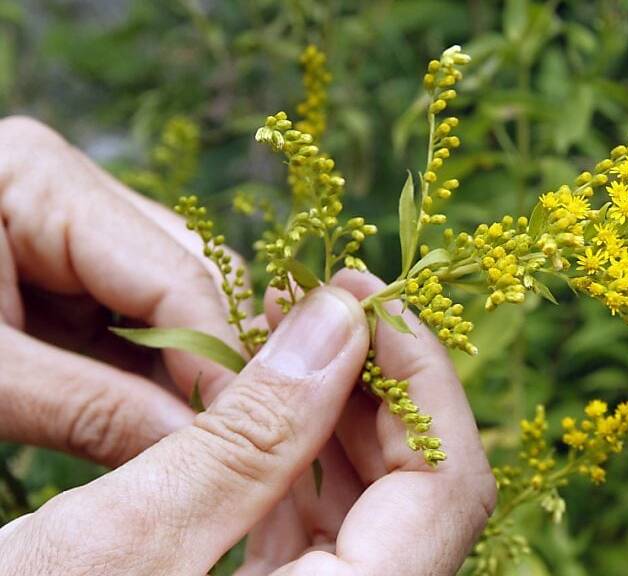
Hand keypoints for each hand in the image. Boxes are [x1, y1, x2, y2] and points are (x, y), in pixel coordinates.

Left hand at [0, 116, 241, 465]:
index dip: (220, 361)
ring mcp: (71, 226)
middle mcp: (70, 189)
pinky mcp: (64, 268)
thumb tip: (203, 451)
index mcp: (39, 179)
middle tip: (230, 444)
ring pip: (177, 300)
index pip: (175, 274)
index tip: (252, 438)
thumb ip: (95, 409)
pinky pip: (138, 318)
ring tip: (197, 437)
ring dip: (188, 372)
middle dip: (211, 364)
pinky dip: (155, 371)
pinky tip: (164, 416)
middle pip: (190, 276)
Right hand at [0, 283, 495, 574]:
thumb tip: (342, 319)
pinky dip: (300, 461)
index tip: (372, 297)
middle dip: (379, 383)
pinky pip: (322, 532)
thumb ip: (254, 431)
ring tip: (288, 334)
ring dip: (339, 413)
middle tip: (323, 300)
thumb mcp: (133, 536)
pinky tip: (264, 405)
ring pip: (374, 506)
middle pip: (422, 491)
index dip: (425, 379)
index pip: (449, 487)